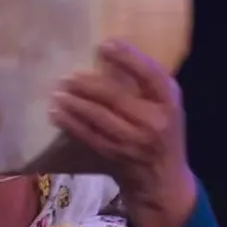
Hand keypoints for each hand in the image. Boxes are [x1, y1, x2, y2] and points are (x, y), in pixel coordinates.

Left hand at [49, 40, 194, 226]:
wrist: (164, 181)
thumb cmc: (164, 134)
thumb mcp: (167, 107)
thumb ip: (148, 86)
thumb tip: (111, 52)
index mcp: (170, 104)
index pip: (150, 75)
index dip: (127, 57)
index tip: (105, 45)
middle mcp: (154, 122)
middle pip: (115, 97)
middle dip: (87, 84)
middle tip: (67, 76)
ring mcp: (134, 142)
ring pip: (98, 117)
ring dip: (74, 103)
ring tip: (57, 92)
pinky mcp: (116, 156)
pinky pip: (88, 136)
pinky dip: (71, 124)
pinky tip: (57, 113)